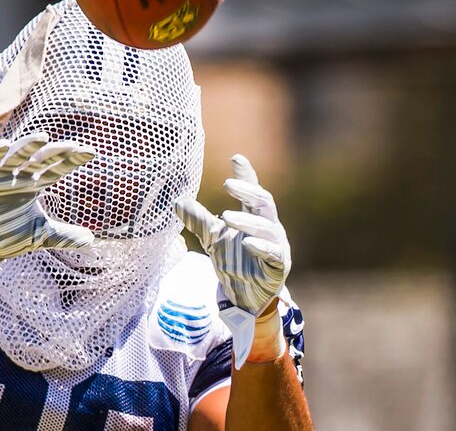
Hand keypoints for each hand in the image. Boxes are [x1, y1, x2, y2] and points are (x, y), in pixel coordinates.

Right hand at [0, 133, 95, 299]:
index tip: (91, 153)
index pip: (57, 169)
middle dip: (54, 152)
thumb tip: (92, 239)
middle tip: (71, 147)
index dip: (72, 161)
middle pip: (39, 160)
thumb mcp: (40, 236)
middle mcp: (19, 177)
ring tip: (42, 137)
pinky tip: (3, 144)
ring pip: (15, 157)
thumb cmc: (9, 235)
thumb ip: (64, 236)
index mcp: (35, 185)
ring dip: (27, 146)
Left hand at [175, 154, 290, 367]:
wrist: (245, 297)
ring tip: (226, 216)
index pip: (252, 191)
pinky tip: (247, 243)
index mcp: (255, 216)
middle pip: (264, 202)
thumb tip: (177, 200)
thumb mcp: (212, 238)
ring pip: (267, 227)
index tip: (236, 157)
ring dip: (248, 221)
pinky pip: (273, 253)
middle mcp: (268, 227)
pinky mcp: (278, 266)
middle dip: (248, 190)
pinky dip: (260, 247)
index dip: (246, 174)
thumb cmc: (234, 261)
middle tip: (227, 183)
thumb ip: (199, 220)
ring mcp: (276, 245)